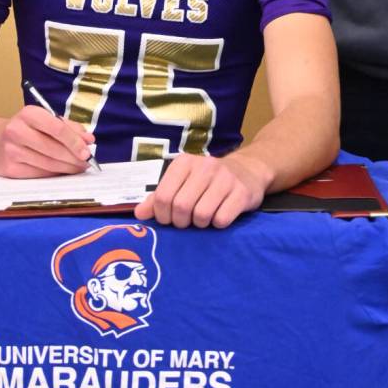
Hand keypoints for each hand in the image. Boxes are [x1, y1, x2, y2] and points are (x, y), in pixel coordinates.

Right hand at [0, 105, 94, 177]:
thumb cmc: (27, 128)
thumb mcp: (45, 119)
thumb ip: (69, 127)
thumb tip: (89, 140)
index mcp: (29, 114)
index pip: (57, 128)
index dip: (74, 141)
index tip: (87, 150)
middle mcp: (16, 131)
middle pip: (52, 148)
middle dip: (73, 157)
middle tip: (87, 162)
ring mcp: (11, 151)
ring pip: (47, 163)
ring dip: (67, 168)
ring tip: (79, 167)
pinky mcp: (9, 168)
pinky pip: (38, 174)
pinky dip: (54, 174)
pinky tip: (62, 171)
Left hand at [133, 152, 271, 228]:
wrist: (248, 171)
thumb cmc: (208, 181)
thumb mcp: (182, 183)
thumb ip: (159, 198)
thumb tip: (139, 214)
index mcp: (184, 163)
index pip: (162, 197)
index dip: (162, 215)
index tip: (169, 218)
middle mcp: (205, 166)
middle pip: (180, 207)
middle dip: (181, 222)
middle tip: (187, 221)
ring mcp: (225, 178)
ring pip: (201, 215)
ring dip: (200, 224)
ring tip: (204, 218)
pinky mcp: (242, 192)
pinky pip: (222, 219)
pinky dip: (218, 224)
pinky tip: (220, 216)